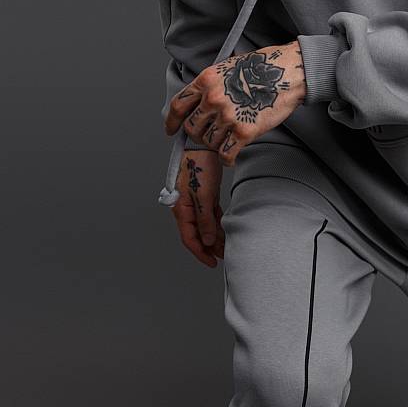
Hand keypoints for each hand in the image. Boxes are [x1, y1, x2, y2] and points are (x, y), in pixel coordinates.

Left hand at [165, 40, 306, 165]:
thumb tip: (198, 104)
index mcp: (206, 80)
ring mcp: (227, 116)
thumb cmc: (262, 68)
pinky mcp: (244, 132)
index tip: (171, 130)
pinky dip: (227, 159)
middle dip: (198, 135)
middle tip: (207, 135)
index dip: (172, 121)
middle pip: (192, 128)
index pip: (178, 105)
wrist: (289, 73)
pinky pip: (226, 154)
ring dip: (215, 144)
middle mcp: (213, 99)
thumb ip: (210, 85)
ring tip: (226, 139)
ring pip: (209, 142)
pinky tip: (231, 157)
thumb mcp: (228, 67)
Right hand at [172, 147, 225, 266]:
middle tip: (223, 257)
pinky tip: (224, 230)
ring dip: (215, 236)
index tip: (212, 263)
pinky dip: (216, 223)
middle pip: (197, 233)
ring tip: (226, 246)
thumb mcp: (204, 195)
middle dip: (210, 247)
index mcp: (181, 208)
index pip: (189, 237)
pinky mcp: (204, 195)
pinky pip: (210, 215)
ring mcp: (195, 201)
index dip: (200, 252)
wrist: (202, 144)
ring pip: (205, 225)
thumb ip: (205, 219)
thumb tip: (208, 241)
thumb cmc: (198, 165)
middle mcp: (186, 207)